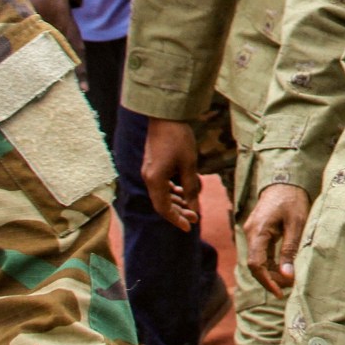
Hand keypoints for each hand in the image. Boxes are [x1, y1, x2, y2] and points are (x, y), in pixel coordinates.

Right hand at [142, 116, 200, 230]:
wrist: (165, 116)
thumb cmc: (179, 139)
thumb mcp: (189, 165)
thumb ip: (191, 188)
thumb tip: (194, 209)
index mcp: (155, 180)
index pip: (164, 208)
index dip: (176, 220)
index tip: (190, 227)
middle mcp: (148, 178)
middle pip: (162, 203)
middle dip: (179, 212)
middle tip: (196, 217)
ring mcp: (149, 171)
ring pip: (162, 194)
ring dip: (177, 201)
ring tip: (192, 206)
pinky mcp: (153, 165)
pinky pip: (161, 184)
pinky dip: (172, 190)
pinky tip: (182, 190)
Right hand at [245, 184, 311, 297]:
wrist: (284, 180)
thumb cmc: (293, 199)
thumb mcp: (296, 223)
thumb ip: (290, 249)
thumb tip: (288, 275)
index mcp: (258, 231)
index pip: (256, 264)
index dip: (267, 281)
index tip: (280, 292)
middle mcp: (251, 233)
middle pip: (256, 264)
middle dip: (271, 278)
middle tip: (291, 285)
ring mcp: (253, 232)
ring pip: (258, 259)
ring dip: (272, 271)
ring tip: (290, 279)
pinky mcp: (258, 232)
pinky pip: (261, 252)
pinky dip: (271, 262)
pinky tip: (284, 268)